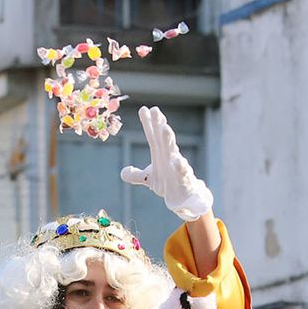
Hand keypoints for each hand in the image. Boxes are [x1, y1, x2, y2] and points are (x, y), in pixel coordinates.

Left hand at [120, 106, 212, 221]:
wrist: (183, 199)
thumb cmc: (168, 183)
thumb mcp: (149, 179)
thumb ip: (135, 175)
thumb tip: (124, 172)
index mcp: (160, 153)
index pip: (153, 136)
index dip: (148, 123)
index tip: (143, 109)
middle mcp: (169, 156)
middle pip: (163, 138)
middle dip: (159, 124)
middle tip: (156, 110)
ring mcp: (177, 166)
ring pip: (173, 151)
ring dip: (169, 139)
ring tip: (165, 128)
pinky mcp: (184, 178)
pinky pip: (182, 171)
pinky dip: (180, 166)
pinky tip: (178, 161)